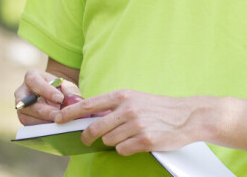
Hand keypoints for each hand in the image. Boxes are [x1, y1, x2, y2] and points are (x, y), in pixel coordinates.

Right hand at [15, 69, 83, 125]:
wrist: (55, 97)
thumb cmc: (60, 89)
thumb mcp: (67, 86)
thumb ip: (70, 92)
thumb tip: (74, 103)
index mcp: (32, 76)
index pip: (33, 81)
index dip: (45, 90)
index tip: (60, 98)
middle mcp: (22, 91)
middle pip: (27, 102)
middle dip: (44, 111)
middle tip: (58, 116)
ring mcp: (21, 106)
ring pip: (25, 115)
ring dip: (42, 121)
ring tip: (57, 123)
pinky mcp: (23, 118)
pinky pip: (28, 125)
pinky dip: (41, 127)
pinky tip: (52, 127)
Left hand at [53, 89, 208, 154]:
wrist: (188, 115)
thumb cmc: (158, 107)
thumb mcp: (134, 99)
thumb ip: (113, 106)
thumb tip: (89, 117)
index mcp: (122, 96)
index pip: (88, 105)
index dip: (70, 113)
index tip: (58, 118)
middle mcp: (127, 109)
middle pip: (95, 128)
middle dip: (87, 137)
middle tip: (86, 140)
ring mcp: (137, 125)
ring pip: (109, 141)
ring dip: (113, 142)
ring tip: (128, 136)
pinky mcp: (146, 141)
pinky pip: (123, 150)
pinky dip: (126, 149)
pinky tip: (137, 143)